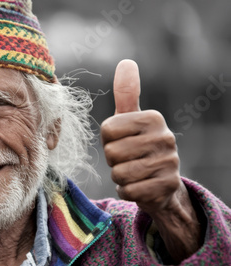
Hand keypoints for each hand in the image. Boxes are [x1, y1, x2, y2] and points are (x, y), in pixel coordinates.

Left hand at [101, 60, 200, 262]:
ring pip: (120, 173)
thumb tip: (126, 62)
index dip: (108, 140)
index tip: (122, 141)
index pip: (107, 130)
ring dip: (120, 177)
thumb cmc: (138, 146)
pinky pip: (129, 191)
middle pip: (112, 152)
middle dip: (114, 160)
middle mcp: (165, 138)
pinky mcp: (167, 187)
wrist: (160, 184)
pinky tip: (140, 186)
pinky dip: (128, 191)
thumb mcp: (130, 120)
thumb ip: (126, 93)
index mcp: (153, 118)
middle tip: (128, 159)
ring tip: (134, 172)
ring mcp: (169, 163)